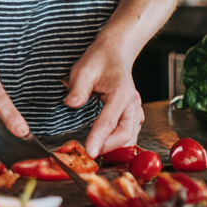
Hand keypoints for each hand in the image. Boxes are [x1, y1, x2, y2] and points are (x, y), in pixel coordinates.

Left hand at [66, 41, 144, 156]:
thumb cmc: (100, 59)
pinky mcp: (133, 113)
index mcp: (121, 93)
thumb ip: (78, 87)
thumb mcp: (84, 68)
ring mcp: (135, 109)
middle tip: (90, 154)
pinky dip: (121, 141)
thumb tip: (72, 104)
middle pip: (125, 134)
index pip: (109, 122)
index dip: (99, 139)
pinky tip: (108, 144)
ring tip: (97, 151)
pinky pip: (131, 132)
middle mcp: (132, 104)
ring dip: (116, 147)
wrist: (115, 52)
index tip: (90, 152)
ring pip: (131, 136)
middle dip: (109, 147)